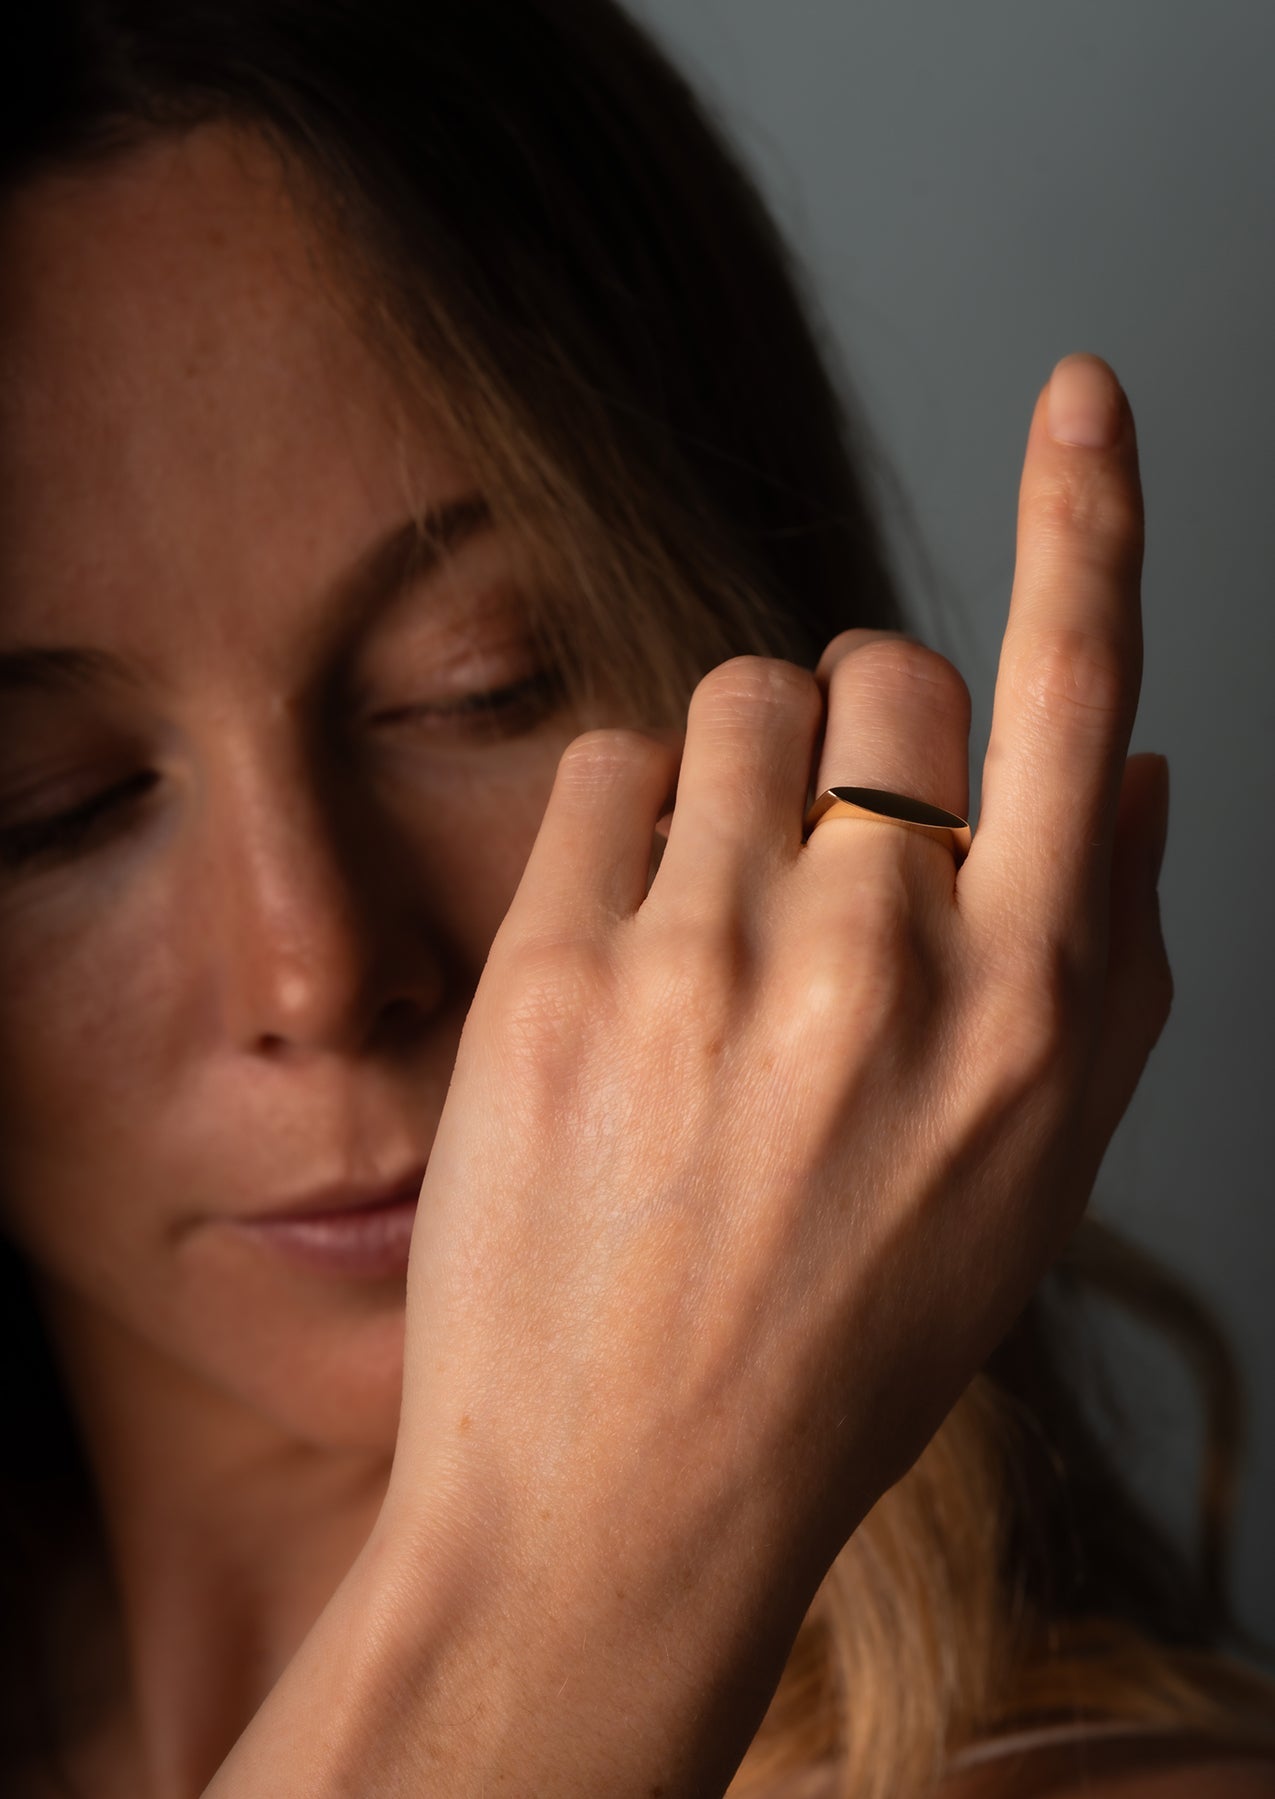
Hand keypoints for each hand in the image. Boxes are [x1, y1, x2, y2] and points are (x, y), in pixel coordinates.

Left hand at [206, 355, 1171, 1796]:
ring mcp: (711, 960)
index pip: (1076, 696)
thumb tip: (1130, 767)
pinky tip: (628, 947)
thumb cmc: (848, 1338)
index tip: (1082, 392)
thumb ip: (1110, 960)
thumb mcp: (1036, 1178)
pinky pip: (604, 766)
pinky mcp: (558, 972)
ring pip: (734, 701)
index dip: (1089, 520)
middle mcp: (884, 960)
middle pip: (880, 668)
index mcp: (1028, 1010)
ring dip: (738, 778)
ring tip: (718, 929)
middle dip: (860, 730)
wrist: (629, 1493)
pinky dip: (623, 826)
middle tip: (821, 859)